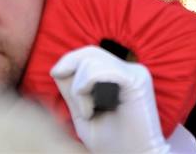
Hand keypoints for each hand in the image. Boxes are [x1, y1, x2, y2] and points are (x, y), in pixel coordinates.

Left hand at [51, 46, 168, 153]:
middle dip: (70, 70)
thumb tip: (58, 69)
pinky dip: (87, 89)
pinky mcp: (137, 81)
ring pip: (92, 61)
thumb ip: (73, 90)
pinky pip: (104, 70)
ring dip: (78, 88)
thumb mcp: (83, 112)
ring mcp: (136, 73)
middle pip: (89, 52)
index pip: (89, 53)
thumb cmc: (110, 143)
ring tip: (86, 112)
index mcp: (120, 73)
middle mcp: (130, 68)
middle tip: (71, 99)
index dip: (68, 62)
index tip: (58, 81)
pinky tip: (90, 111)